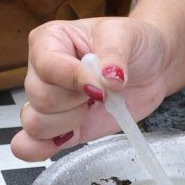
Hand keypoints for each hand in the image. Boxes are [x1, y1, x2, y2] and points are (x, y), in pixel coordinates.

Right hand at [10, 17, 170, 160]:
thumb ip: (113, 54)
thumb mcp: (126, 35)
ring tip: (93, 107)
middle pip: (40, 98)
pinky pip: (31, 145)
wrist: (153, 67)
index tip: (101, 86)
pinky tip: (64, 138)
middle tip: (102, 92)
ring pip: (36, 123)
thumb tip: (109, 79)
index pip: (47, 66)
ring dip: (70, 122)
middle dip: (76, 101)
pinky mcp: (63, 128)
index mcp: (50, 41)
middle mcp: (42, 72)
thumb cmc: (134, 43)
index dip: (74, 79)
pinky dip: (39, 149)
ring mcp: (51, 103)